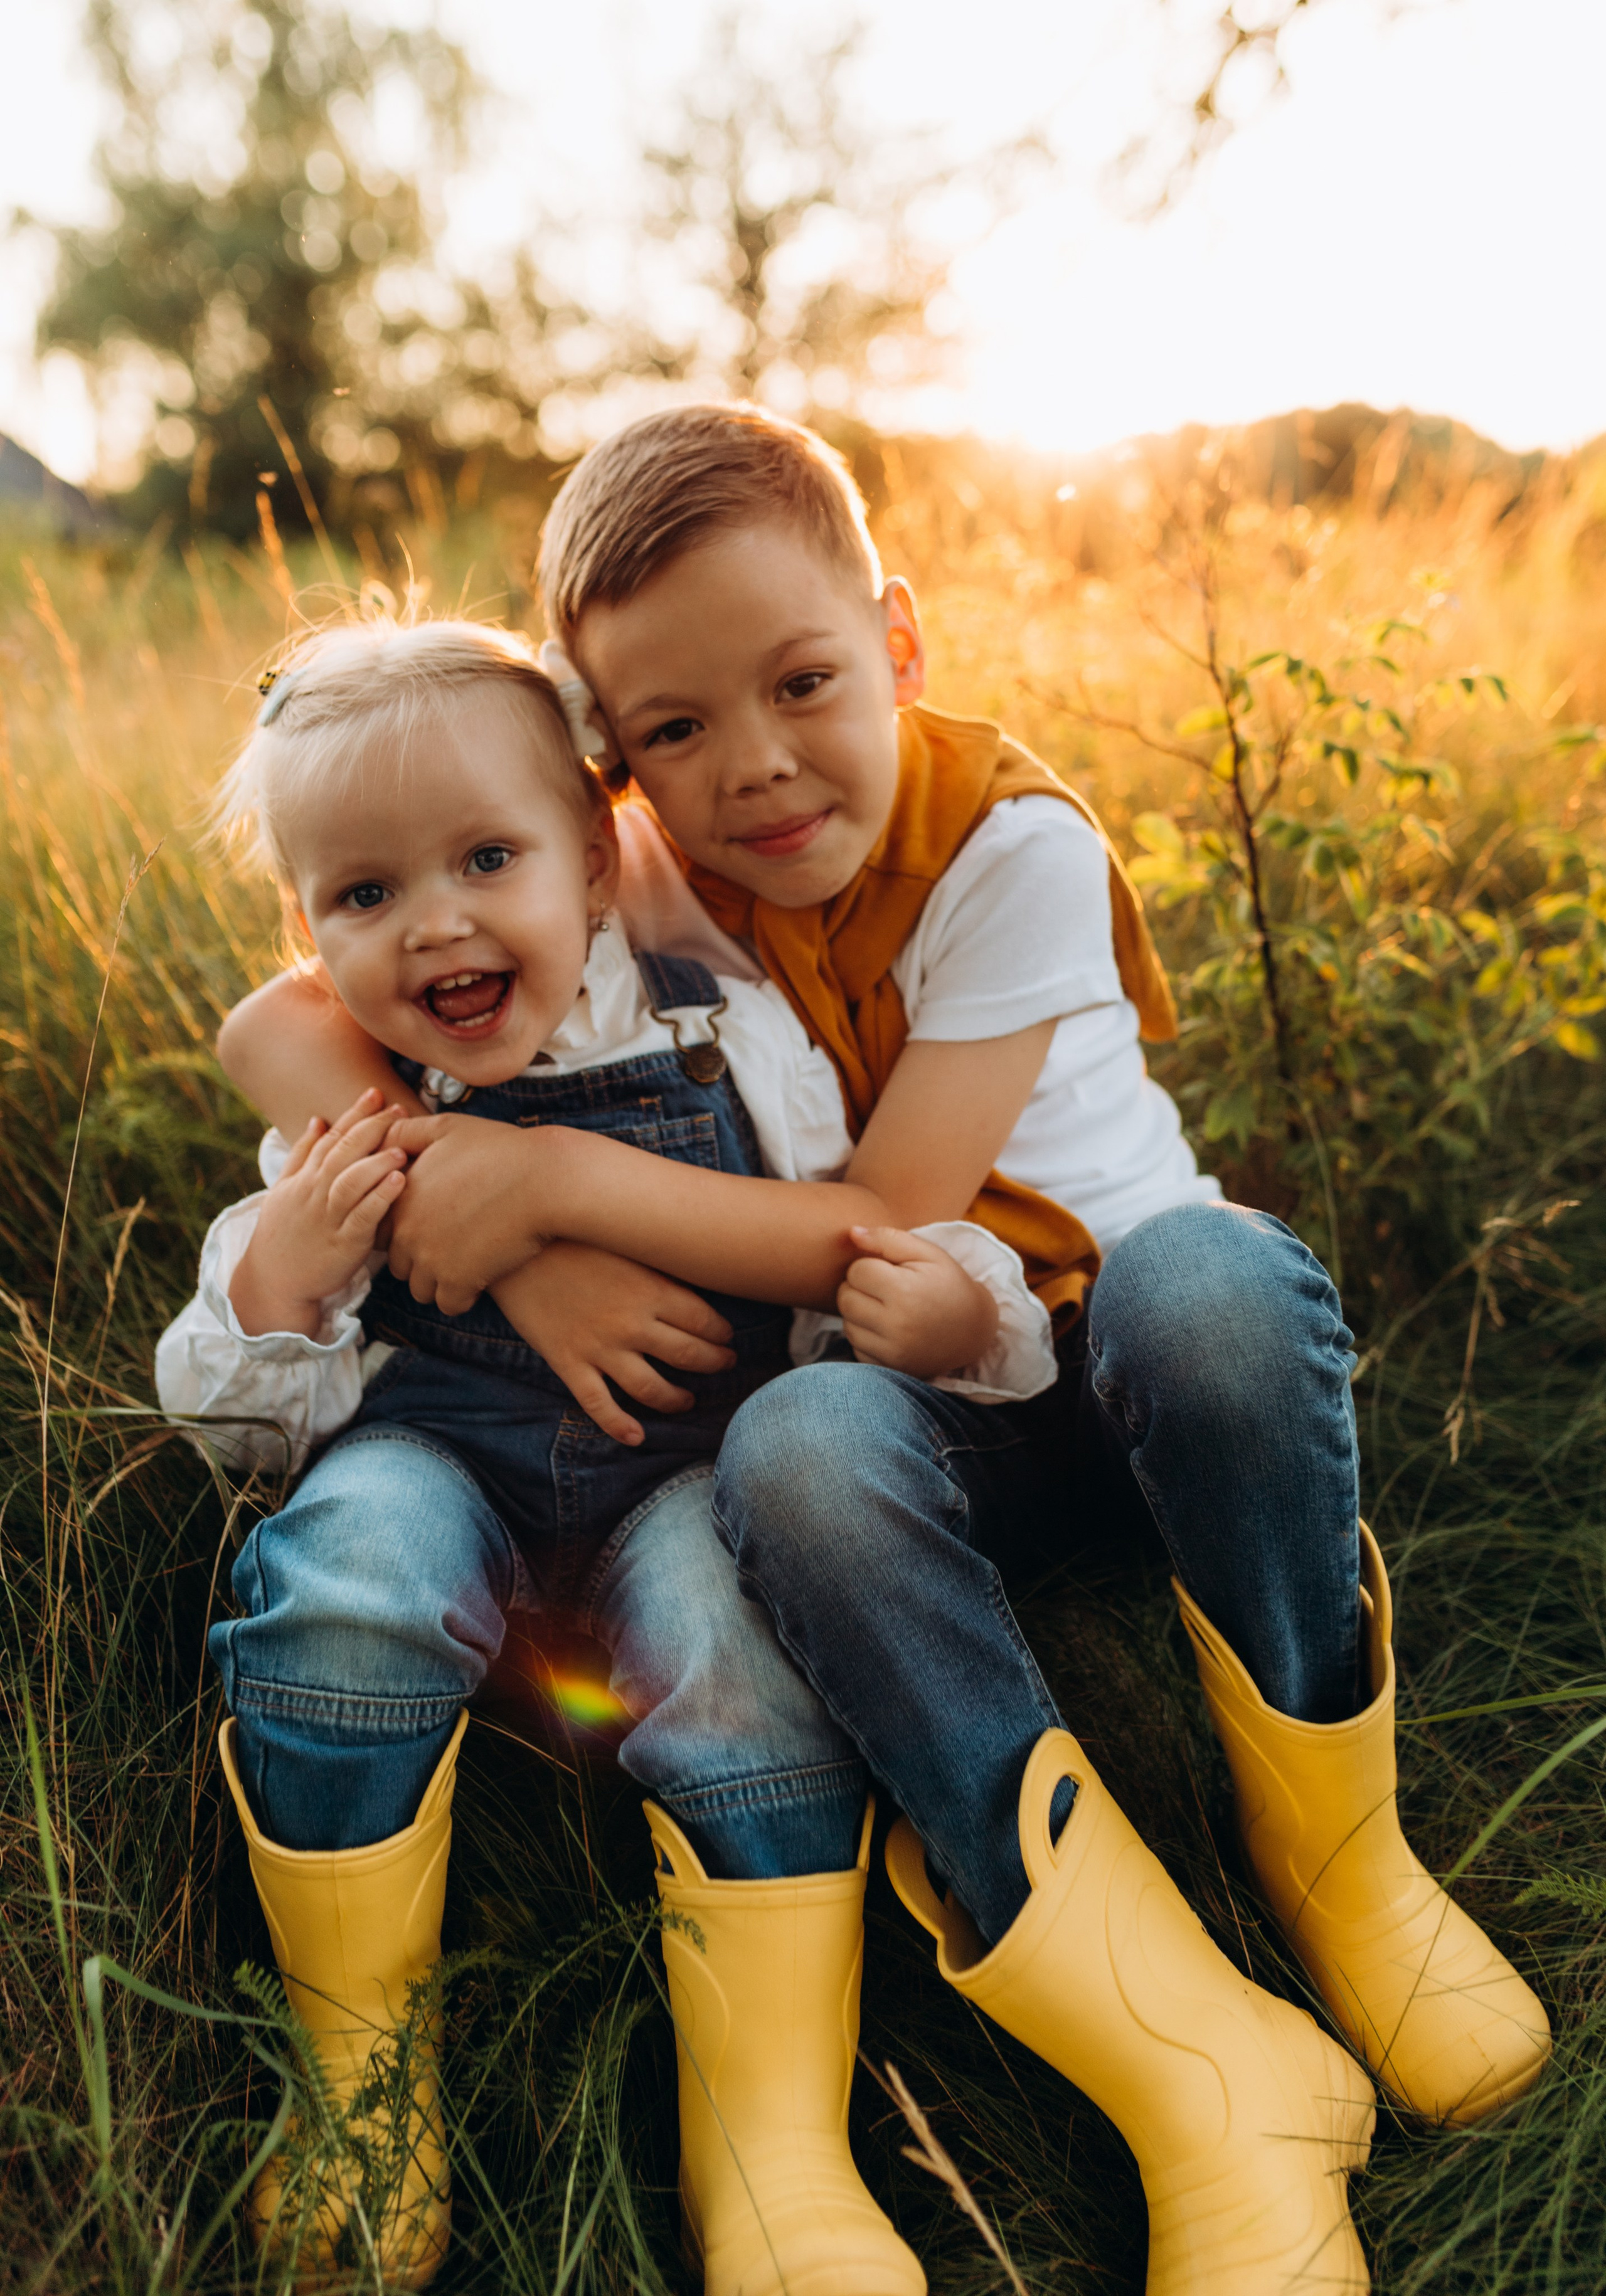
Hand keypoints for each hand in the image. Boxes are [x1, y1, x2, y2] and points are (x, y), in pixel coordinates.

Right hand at [230, 1091, 407, 1337]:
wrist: (273, 1282)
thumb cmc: (284, 1235)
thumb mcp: (285, 1191)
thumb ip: (303, 1155)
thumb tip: (319, 1120)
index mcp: (305, 1178)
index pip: (331, 1138)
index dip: (354, 1114)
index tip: (376, 1093)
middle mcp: (315, 1193)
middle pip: (343, 1153)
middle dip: (371, 1128)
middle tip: (398, 1110)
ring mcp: (328, 1218)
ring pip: (351, 1182)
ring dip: (376, 1162)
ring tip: (401, 1147)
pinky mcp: (343, 1244)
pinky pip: (363, 1217)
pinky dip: (380, 1198)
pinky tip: (399, 1182)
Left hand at [384, 1114, 552, 1313]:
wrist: (544, 1180)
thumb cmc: (502, 1150)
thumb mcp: (447, 1128)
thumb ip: (407, 1133)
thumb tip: (383, 1135)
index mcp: (401, 1198)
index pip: (383, 1232)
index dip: (407, 1231)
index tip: (434, 1224)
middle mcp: (408, 1232)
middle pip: (400, 1265)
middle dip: (422, 1260)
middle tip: (454, 1248)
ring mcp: (431, 1259)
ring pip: (422, 1290)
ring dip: (440, 1282)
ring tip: (468, 1265)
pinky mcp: (458, 1281)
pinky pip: (450, 1305)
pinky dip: (464, 1297)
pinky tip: (482, 1280)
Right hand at [492, 1247, 735, 1445]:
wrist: (513, 1246)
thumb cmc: (573, 1236)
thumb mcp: (623, 1243)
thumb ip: (656, 1266)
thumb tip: (693, 1274)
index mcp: (651, 1289)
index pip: (704, 1321)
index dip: (722, 1334)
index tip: (728, 1336)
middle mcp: (631, 1324)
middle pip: (689, 1356)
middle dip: (715, 1363)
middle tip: (724, 1364)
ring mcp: (599, 1348)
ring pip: (651, 1389)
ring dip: (676, 1399)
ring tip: (687, 1400)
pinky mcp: (569, 1363)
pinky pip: (599, 1405)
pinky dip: (620, 1427)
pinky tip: (636, 1437)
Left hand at [837, 1225, 998, 1379]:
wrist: (973, 1331)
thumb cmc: (948, 1284)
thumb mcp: (928, 1253)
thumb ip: (888, 1239)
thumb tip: (851, 1233)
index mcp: (905, 1291)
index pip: (856, 1271)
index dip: (870, 1265)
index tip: (890, 1270)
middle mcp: (896, 1325)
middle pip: (845, 1298)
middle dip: (859, 1288)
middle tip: (884, 1287)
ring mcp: (892, 1351)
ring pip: (847, 1323)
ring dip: (859, 1313)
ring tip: (887, 1308)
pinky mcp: (888, 1367)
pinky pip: (856, 1347)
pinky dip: (866, 1336)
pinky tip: (888, 1329)